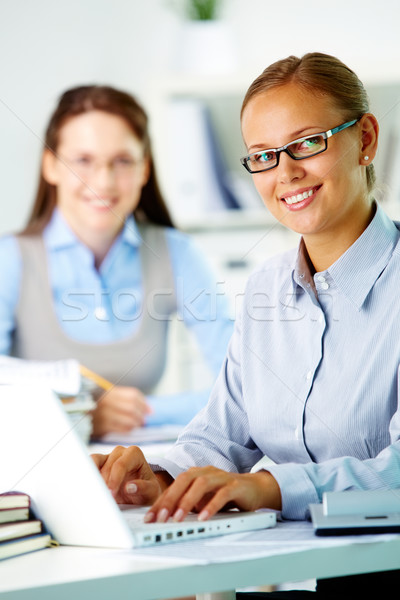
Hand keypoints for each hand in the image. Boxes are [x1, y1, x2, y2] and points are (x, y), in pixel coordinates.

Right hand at [91, 385, 151, 436]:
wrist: (76, 413)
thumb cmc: (96, 404)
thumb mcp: (108, 396)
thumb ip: (126, 399)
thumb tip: (149, 410)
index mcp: (110, 391)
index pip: (133, 395)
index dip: (144, 403)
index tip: (150, 411)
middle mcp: (107, 401)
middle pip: (132, 408)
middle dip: (141, 415)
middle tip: (143, 420)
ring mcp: (104, 414)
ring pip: (129, 419)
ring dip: (136, 423)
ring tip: (137, 425)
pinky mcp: (101, 426)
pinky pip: (121, 429)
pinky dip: (129, 429)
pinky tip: (129, 429)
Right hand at [91, 445, 172, 504]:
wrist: (141, 495)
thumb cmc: (147, 490)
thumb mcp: (151, 491)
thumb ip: (143, 488)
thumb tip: (129, 487)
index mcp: (134, 453)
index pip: (120, 465)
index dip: (114, 480)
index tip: (111, 495)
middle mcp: (120, 452)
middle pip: (106, 467)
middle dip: (104, 484)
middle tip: (102, 499)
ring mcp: (108, 457)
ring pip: (94, 464)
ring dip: (93, 480)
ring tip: (94, 495)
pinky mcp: (98, 464)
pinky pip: (88, 466)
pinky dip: (86, 477)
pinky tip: (87, 489)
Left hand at [145, 466, 281, 522]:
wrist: (255, 489)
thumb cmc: (225, 495)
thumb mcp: (203, 500)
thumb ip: (187, 505)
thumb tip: (164, 518)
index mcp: (196, 474)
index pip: (174, 486)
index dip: (161, 501)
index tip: (149, 518)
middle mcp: (206, 472)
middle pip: (184, 480)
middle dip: (170, 499)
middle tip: (160, 518)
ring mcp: (221, 477)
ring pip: (201, 484)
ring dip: (187, 501)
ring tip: (178, 518)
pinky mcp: (236, 485)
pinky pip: (222, 494)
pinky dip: (212, 505)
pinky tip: (203, 518)